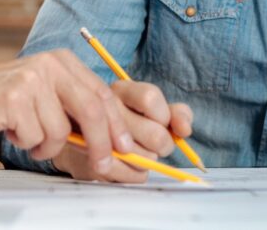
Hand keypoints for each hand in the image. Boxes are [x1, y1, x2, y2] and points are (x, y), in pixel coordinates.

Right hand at [0, 50, 133, 173]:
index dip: (117, 123)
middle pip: (91, 109)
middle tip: (102, 165)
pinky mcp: (13, 98)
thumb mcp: (46, 92)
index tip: (125, 147)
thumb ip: (76, 107)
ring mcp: (31, 79)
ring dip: (47, 146)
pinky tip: (13, 130)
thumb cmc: (7, 100)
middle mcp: (50, 64)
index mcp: (63, 60)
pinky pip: (36, 137)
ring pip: (61, 131)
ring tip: (29, 136)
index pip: (102, 93)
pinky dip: (27, 144)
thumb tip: (114, 141)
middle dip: (101, 143)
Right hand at [53, 80, 193, 182]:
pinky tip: (129, 166)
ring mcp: (97, 136)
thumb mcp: (151, 110)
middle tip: (154, 145)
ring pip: (146, 158)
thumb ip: (174, 113)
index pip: (151, 98)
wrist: (82, 141)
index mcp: (122, 90)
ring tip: (137, 154)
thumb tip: (184, 129)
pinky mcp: (93, 162)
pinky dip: (137, 175)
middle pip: (155, 134)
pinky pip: (133, 175)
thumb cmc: (124, 122)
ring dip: (148, 161)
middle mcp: (106, 108)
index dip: (164, 116)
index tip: (162, 122)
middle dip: (163, 145)